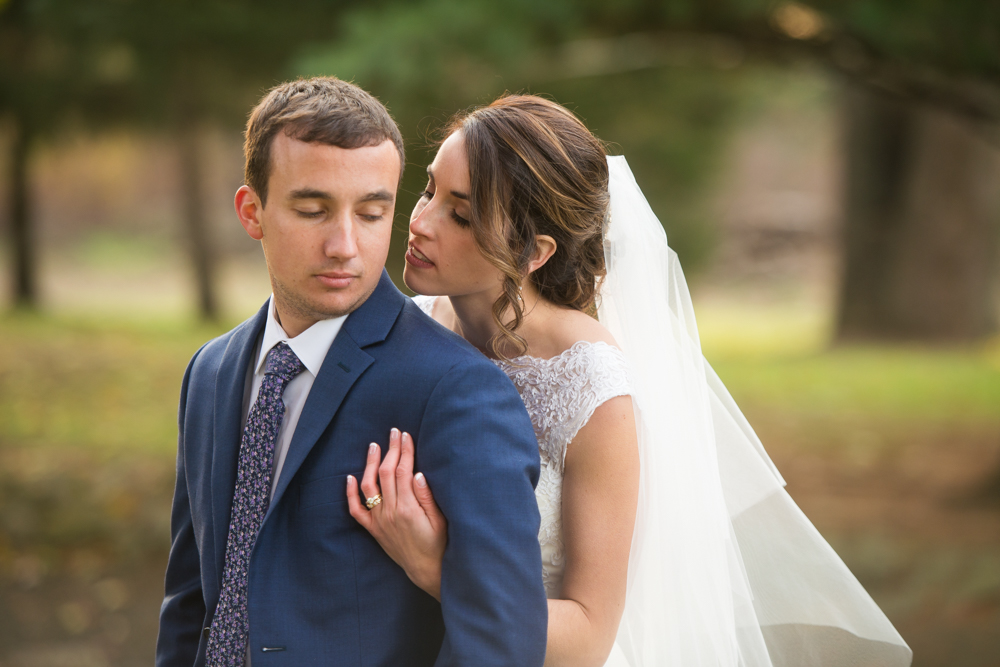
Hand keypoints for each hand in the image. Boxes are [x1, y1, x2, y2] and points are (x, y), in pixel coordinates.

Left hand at [347, 428, 446, 600]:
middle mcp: (390, 512)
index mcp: (408, 508)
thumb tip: (417, 473)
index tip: (406, 436)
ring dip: (370, 464)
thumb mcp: (440, 520)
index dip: (404, 451)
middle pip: (387, 473)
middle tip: (393, 433)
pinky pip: (356, 510)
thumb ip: (427, 496)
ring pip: (369, 486)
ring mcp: (379, 521)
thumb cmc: (439, 544)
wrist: (426, 570)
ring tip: (374, 446)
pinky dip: (350, 493)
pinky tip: (350, 477)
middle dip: (390, 450)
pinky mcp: (373, 529)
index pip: (403, 471)